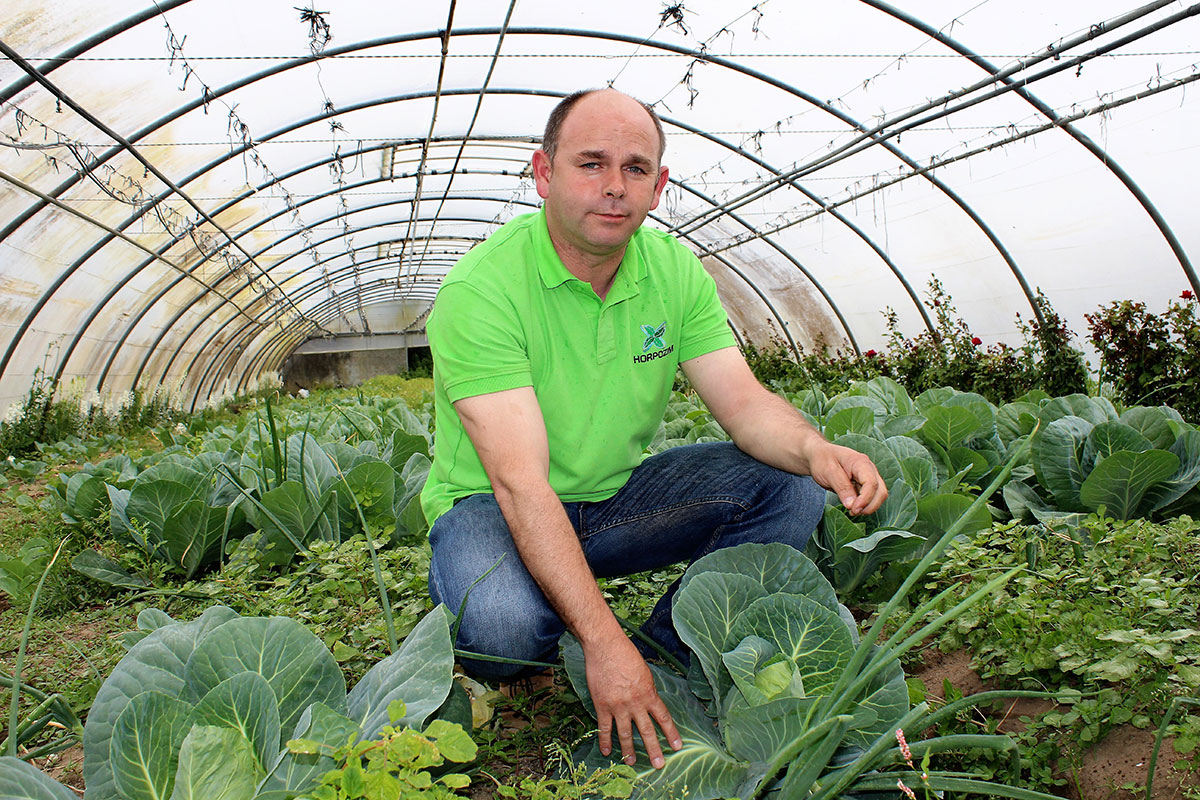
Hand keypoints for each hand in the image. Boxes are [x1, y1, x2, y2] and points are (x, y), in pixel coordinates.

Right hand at [584, 635, 681, 768]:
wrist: (605, 647)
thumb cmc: (626, 654)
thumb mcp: (645, 672)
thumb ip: (648, 690)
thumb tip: (650, 702)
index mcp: (649, 693)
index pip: (663, 718)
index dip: (671, 733)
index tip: (677, 746)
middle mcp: (636, 703)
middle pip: (647, 730)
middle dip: (654, 749)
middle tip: (659, 765)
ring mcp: (618, 706)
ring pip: (625, 733)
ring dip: (629, 750)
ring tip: (632, 762)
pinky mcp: (602, 705)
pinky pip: (604, 728)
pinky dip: (605, 740)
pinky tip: (606, 752)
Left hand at [807, 440, 887, 514]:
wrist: (818, 455)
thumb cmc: (822, 460)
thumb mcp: (828, 472)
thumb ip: (841, 487)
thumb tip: (852, 505)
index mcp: (861, 463)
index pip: (871, 483)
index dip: (865, 499)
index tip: (853, 509)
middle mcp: (869, 469)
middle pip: (880, 491)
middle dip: (870, 506)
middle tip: (852, 512)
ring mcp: (868, 477)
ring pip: (878, 496)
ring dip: (868, 507)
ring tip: (851, 511)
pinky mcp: (864, 485)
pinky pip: (870, 497)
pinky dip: (864, 505)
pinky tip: (852, 508)